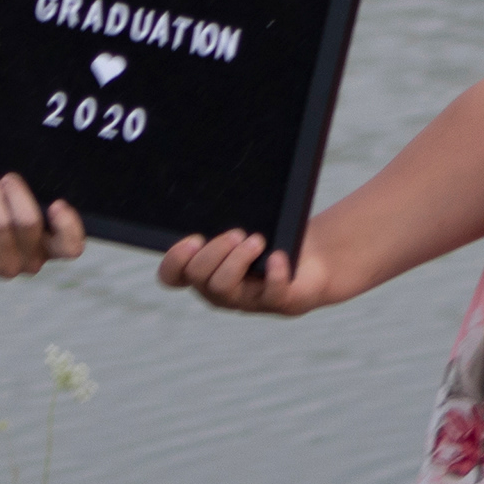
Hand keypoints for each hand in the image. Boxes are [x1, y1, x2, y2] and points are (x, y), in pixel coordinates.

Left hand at [0, 174, 84, 279]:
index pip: (71, 246)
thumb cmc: (5, 213)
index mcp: (53, 247)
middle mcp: (34, 262)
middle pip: (29, 223)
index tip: (57, 204)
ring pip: (0, 224)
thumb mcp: (23, 205)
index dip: (68, 227)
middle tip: (7, 178)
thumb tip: (28, 180)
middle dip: (16, 193)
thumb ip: (35, 197)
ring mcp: (8, 267)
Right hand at [154, 224, 341, 317]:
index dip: (174, 260)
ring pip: (224, 288)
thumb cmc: (270, 240)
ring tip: (257, 240)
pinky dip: (274, 273)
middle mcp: (219, 291)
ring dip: (237, 259)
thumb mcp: (242, 228)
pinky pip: (271, 294)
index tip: (193, 239)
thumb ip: (223, 215)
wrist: (312, 261)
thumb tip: (212, 182)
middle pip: (198, 277)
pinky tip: (278, 256)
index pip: (171, 276)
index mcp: (204, 272)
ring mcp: (247, 300)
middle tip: (236, 232)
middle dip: (213, 251)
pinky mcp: (278, 302)